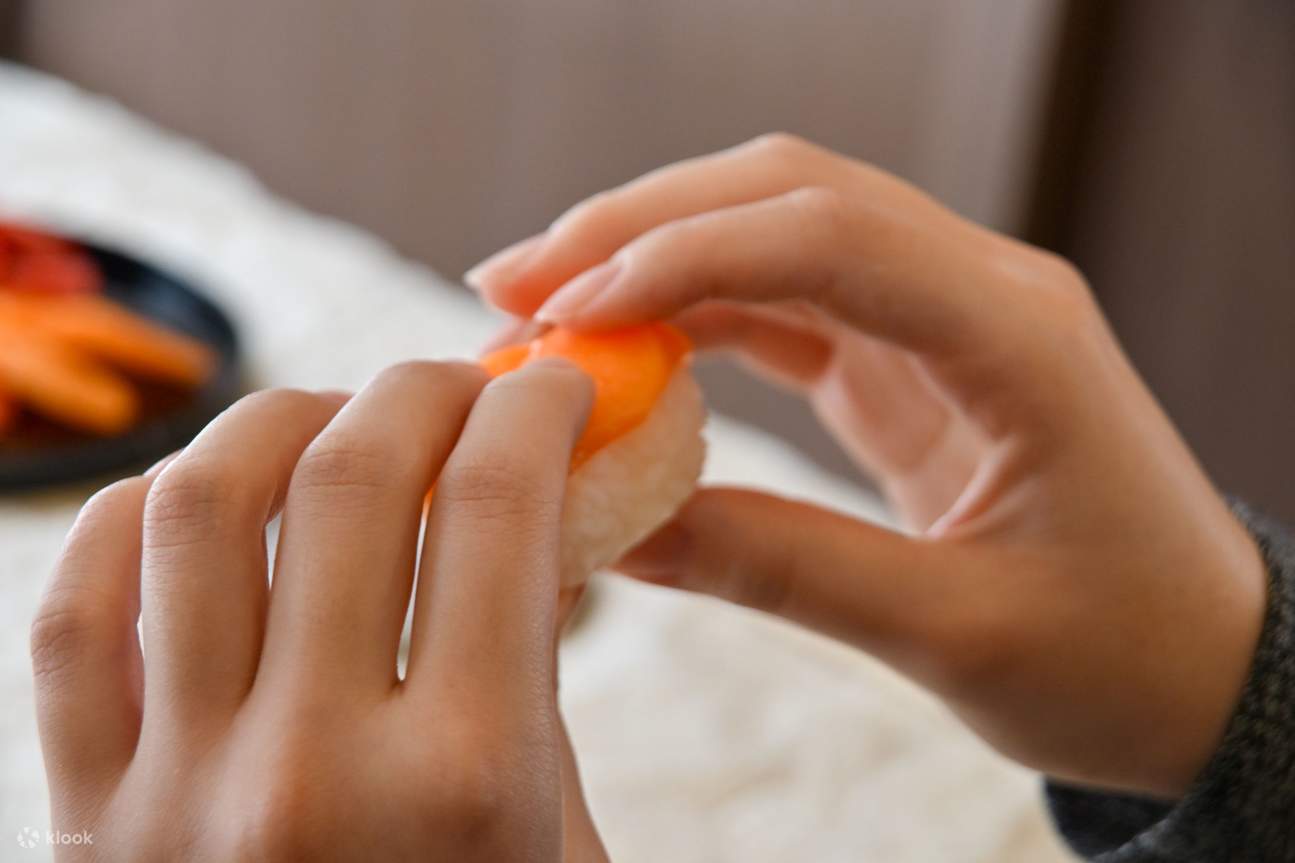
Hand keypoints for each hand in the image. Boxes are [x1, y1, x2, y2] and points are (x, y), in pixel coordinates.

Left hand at [32, 361, 608, 860]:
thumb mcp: (553, 838)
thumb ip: (531, 681)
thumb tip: (523, 522)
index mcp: (467, 785)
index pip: (498, 509)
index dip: (535, 408)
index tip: (552, 382)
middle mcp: (310, 773)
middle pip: (353, 478)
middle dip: (424, 389)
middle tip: (461, 384)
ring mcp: (176, 793)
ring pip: (199, 509)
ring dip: (280, 419)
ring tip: (335, 418)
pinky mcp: (86, 816)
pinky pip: (77, 612)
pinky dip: (137, 518)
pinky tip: (205, 499)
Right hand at [467, 134, 1267, 797]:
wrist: (1200, 666)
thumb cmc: (1119, 655)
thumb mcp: (956, 631)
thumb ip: (786, 569)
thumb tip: (618, 533)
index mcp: (1015, 333)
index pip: (827, 237)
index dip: (682, 258)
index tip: (565, 316)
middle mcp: (977, 291)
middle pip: (787, 195)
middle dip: (639, 225)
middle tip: (512, 282)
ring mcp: (941, 315)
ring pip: (776, 232)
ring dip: (654, 257)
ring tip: (541, 308)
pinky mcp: (909, 358)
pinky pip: (785, 305)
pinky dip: (694, 315)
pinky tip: (622, 347)